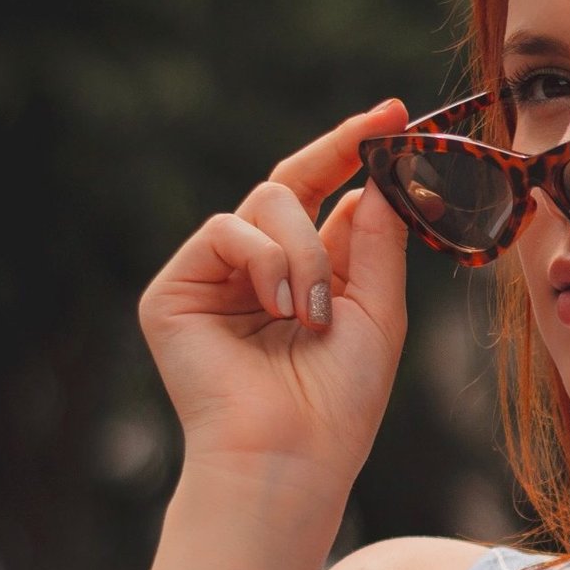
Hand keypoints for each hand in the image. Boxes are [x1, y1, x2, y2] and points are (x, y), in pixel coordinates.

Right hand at [138, 99, 409, 495]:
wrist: (291, 456)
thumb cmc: (339, 402)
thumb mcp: (379, 312)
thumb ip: (377, 244)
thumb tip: (372, 181)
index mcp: (308, 274)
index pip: (326, 195)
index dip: (353, 150)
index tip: (395, 114)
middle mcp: (258, 269)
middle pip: (291, 184)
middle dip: (336, 161)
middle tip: (379, 142)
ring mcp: (213, 277)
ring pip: (264, 204)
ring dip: (304, 251)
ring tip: (312, 313)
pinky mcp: (175, 291)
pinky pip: (224, 230)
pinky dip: (265, 261)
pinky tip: (280, 308)